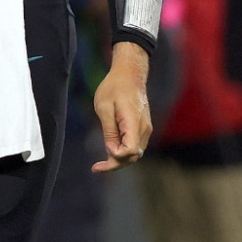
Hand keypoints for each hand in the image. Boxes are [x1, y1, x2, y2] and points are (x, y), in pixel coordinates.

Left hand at [91, 42, 151, 173]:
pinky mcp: (143, 127)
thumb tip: (112, 152)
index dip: (116, 156)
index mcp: (134, 122)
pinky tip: (111, 151)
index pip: (130, 151)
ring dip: (120, 160)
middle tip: (96, 167)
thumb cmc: (114, 87)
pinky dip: (124, 152)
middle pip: (134, 156)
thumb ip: (109, 131)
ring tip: (101, 162)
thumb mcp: (104, 107)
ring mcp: (146, 128)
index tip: (103, 149)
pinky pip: (135, 146)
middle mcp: (144, 128)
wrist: (130, 74)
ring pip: (135, 153)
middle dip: (116, 164)